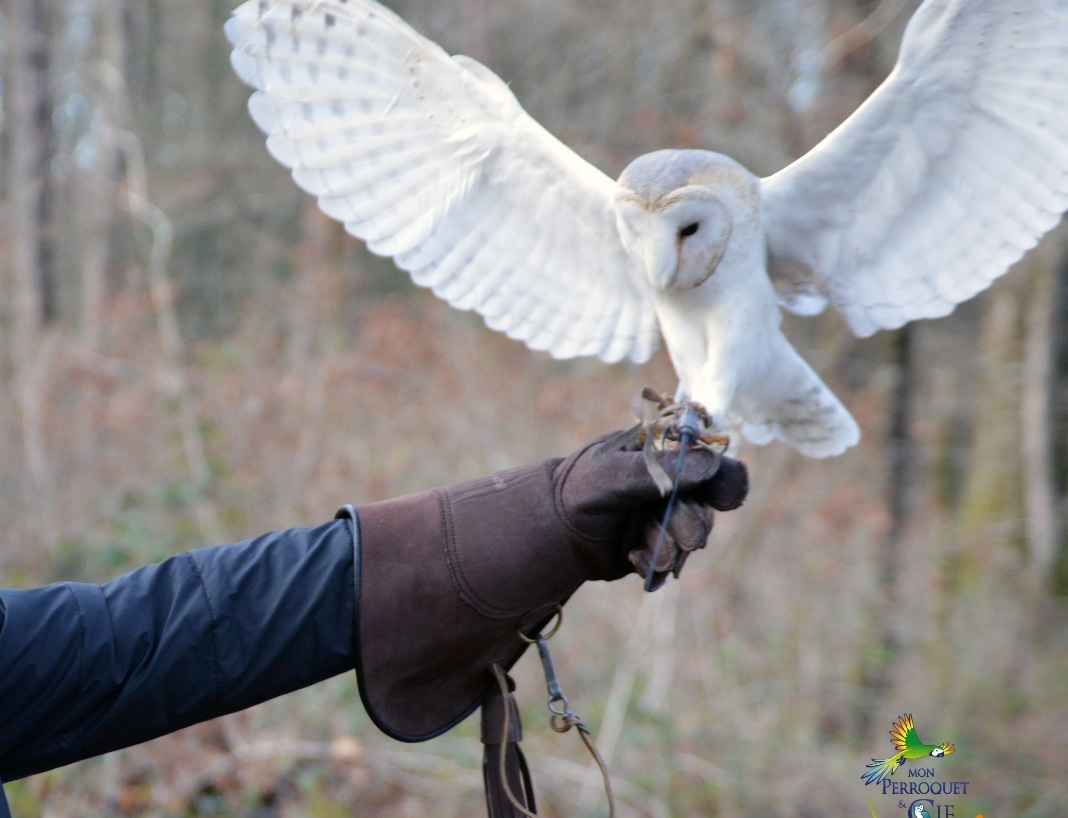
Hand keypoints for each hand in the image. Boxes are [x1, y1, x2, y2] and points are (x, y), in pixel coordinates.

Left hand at [553, 431, 747, 586]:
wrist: (553, 530)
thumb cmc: (578, 488)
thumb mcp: (612, 472)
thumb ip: (659, 470)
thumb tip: (709, 462)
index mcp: (665, 457)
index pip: (713, 464)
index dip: (725, 482)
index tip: (726, 499)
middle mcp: (672, 488)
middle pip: (707, 510)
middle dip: (687, 524)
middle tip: (663, 528)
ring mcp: (665, 520)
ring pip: (692, 541)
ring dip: (667, 546)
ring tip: (637, 544)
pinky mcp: (656, 549)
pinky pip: (672, 564)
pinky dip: (653, 564)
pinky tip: (630, 557)